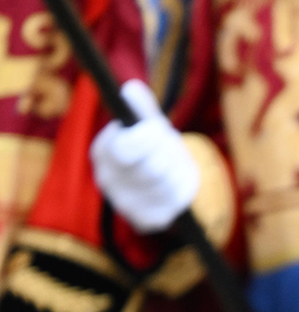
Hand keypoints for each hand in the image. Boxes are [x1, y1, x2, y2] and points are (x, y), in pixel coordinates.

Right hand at [90, 80, 198, 232]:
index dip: (151, 135)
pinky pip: (178, 198)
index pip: (126, 147)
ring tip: (174, 159)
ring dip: (179, 165)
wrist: (157, 181)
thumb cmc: (149, 144)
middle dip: (169, 150)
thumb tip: (131, 90)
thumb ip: (140, 106)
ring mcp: (126, 206)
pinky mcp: (147, 221)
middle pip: (154, 168)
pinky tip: (178, 178)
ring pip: (168, 183)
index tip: (157, 128)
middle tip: (168, 144)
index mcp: (101, 153)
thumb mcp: (144, 121)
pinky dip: (185, 183)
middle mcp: (107, 183)